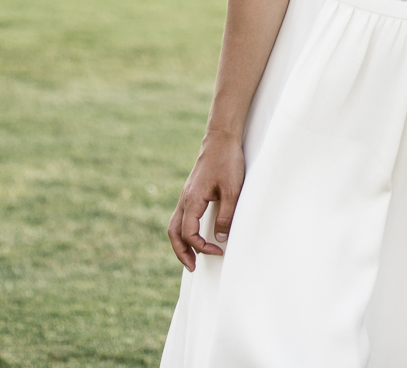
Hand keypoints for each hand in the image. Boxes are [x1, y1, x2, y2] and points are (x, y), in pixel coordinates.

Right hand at [168, 133, 246, 271]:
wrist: (222, 138)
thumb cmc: (227, 161)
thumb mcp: (233, 190)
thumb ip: (226, 216)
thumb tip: (219, 238)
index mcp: (192, 200)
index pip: (189, 233)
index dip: (201, 247)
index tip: (218, 251)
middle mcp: (185, 199)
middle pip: (174, 233)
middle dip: (181, 252)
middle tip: (193, 267)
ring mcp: (186, 195)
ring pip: (174, 225)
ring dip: (181, 243)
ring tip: (192, 256)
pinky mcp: (191, 191)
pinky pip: (181, 216)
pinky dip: (184, 230)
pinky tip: (195, 233)